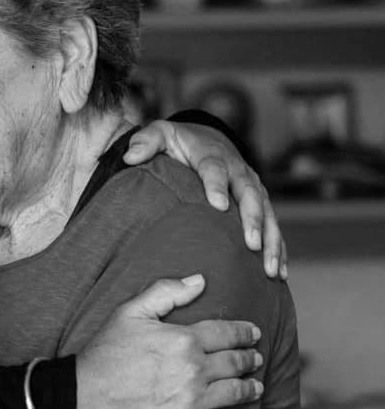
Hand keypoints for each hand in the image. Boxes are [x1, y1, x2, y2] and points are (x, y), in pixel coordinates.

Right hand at [69, 275, 262, 408]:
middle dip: (250, 358)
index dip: (244, 332)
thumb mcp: (129, 312)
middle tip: (256, 358)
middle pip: (235, 362)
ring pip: (235, 392)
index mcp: (183, 339)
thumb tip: (200, 281)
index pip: (226, 333)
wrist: (83, 398)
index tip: (253, 333)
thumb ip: (166, 292)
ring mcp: (192, 401)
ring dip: (250, 388)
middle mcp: (194, 370)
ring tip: (256, 386)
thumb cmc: (106, 353)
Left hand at [124, 120, 286, 278]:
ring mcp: (253, 187)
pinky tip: (278, 274)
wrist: (208, 138)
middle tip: (250, 244)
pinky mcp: (261, 202)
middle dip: (253, 219)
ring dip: (271, 241)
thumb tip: (130, 157)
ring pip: (267, 214)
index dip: (217, 186)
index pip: (215, 169)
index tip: (219, 205)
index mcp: (212, 155)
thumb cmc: (179, 142)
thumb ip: (145, 142)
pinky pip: (272, 226)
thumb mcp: (161, 134)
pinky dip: (279, 248)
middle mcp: (239, 171)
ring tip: (269, 269)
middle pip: (250, 194)